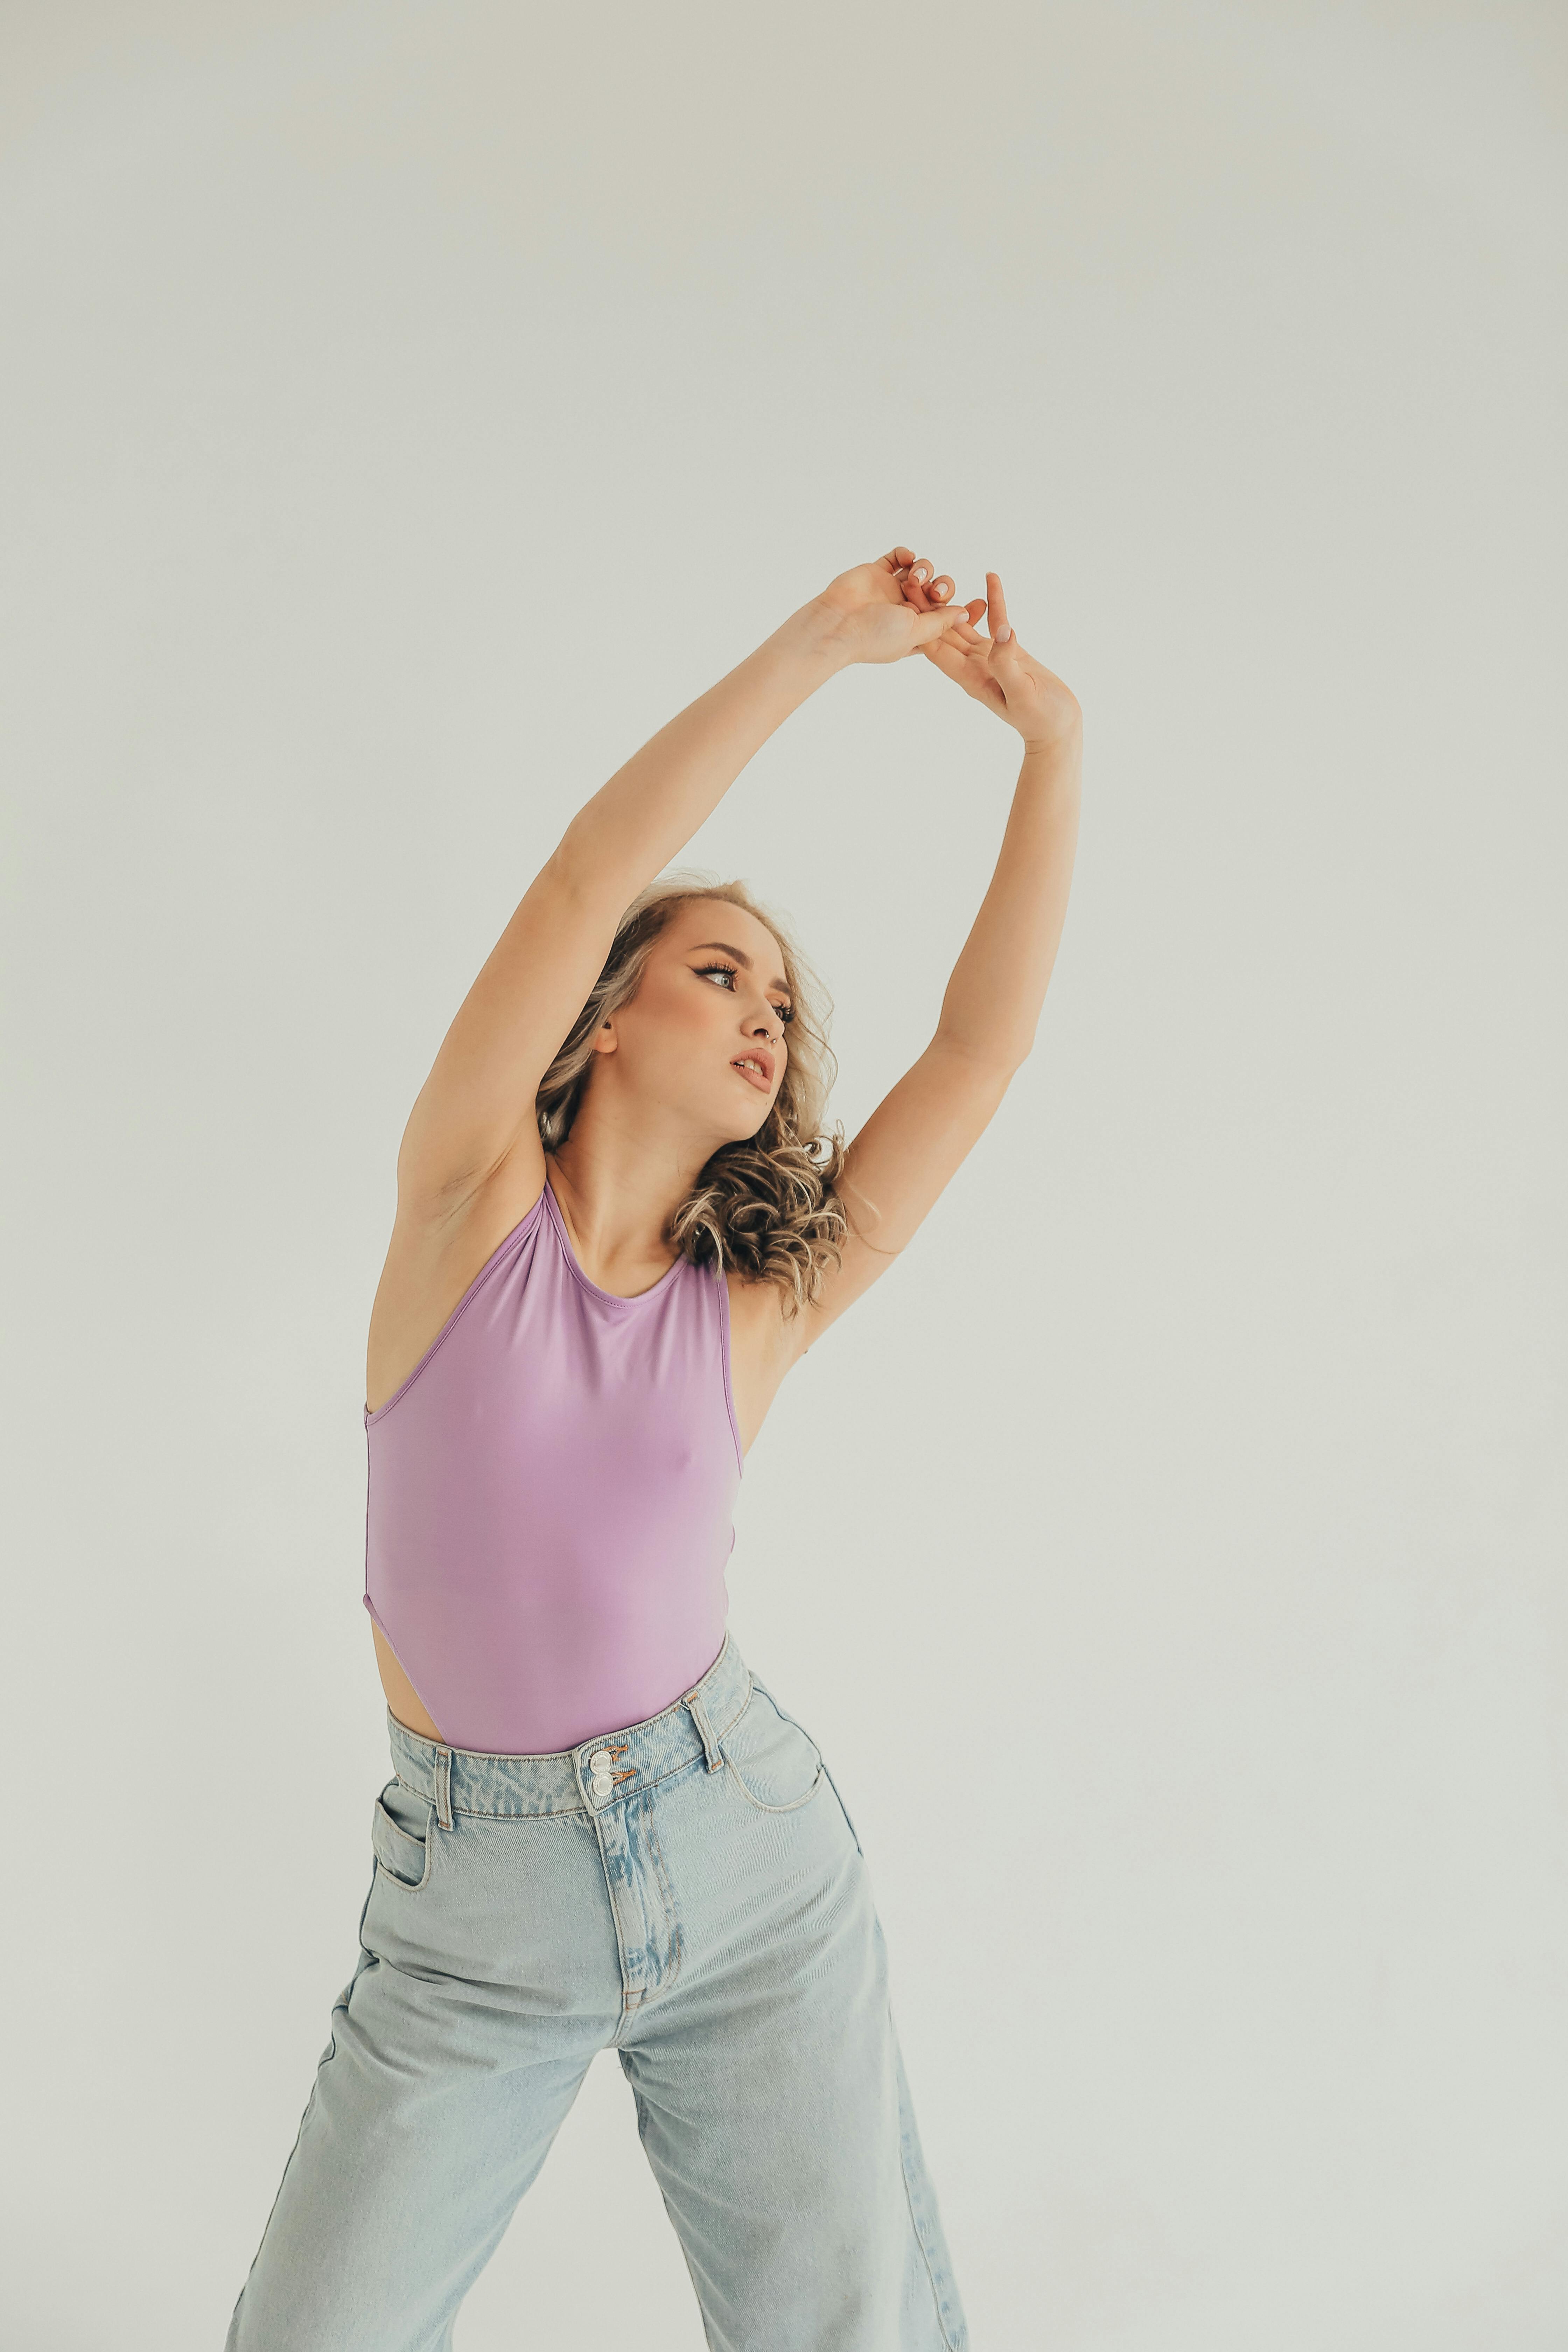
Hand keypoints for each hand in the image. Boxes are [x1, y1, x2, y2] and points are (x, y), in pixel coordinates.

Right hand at [807, 547, 986, 667]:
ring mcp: (890, 591)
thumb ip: (940, 623)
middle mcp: (905, 611)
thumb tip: (963, 613)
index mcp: (917, 632)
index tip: (980, 603)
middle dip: (943, 588)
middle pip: (938, 593)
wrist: (837, 624)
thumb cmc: (874, 636)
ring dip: (925, 570)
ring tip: (915, 576)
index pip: (947, 619)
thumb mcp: (916, 634)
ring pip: (922, 572)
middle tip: (936, 590)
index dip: (964, 611)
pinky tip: (907, 557)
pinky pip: (897, 557)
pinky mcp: (876, 573)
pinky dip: (906, 553)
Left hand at [903, 567, 1080, 747]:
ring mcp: (988, 657)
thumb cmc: (1040, 717)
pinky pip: (995, 620)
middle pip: (944, 633)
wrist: (1057, 726)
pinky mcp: (1006, 650)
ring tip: (940, 574)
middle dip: (928, 608)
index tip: (907, 600)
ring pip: (964, 624)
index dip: (922, 626)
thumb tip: (1000, 632)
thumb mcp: (1022, 692)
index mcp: (970, 677)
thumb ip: (1007, 664)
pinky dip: (992, 601)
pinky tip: (990, 577)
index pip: (937, 650)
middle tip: (914, 576)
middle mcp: (973, 665)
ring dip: (952, 602)